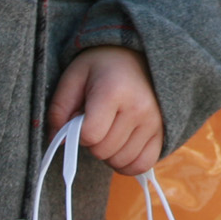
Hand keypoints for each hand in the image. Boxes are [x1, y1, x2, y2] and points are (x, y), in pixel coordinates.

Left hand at [47, 46, 164, 175]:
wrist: (139, 54)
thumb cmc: (103, 66)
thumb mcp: (74, 76)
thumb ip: (59, 108)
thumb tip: (57, 141)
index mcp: (114, 91)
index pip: (89, 134)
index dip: (77, 132)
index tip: (81, 118)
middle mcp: (138, 108)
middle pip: (103, 151)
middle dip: (92, 142)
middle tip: (96, 122)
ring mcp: (154, 122)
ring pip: (120, 161)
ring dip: (108, 153)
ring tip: (109, 131)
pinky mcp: (163, 132)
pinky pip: (142, 164)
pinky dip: (127, 163)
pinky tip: (121, 147)